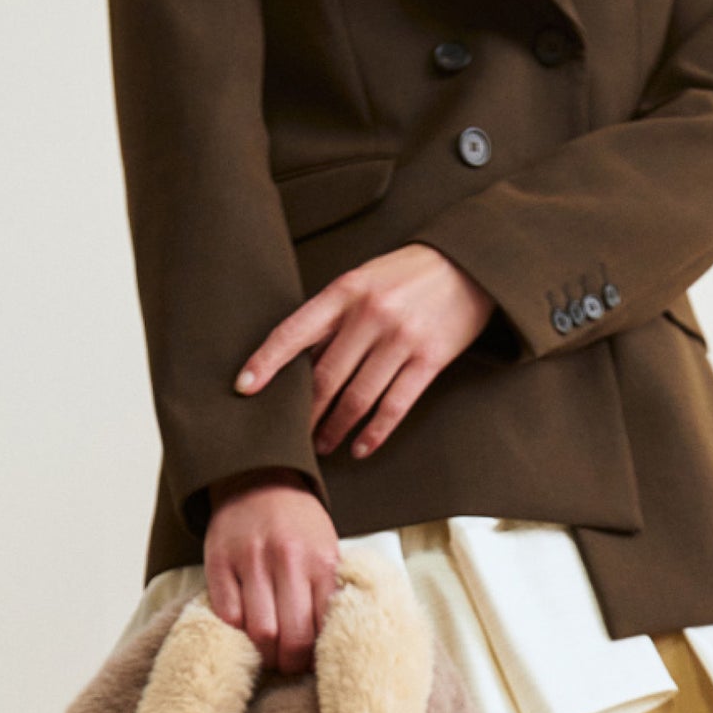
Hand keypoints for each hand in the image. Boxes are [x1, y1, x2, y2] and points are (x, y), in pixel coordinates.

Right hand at [202, 467, 338, 676]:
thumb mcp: (327, 551)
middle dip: (289, 663)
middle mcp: (287, 560)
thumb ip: (328, 593)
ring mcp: (250, 560)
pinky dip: (236, 631)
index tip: (312, 665)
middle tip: (287, 665)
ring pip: (258, 632)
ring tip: (267, 652)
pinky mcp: (219, 562)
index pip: (321, 631)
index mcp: (321, 562)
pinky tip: (244, 630)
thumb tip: (329, 647)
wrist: (260, 477)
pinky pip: (227, 614)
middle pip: (291, 639)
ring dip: (263, 654)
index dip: (315, 659)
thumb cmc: (299, 525)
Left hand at [236, 244, 495, 460]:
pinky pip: (393, 407)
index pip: (295, 332)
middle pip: (325, 377)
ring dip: (335, 429)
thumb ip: (335, 315)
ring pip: (356, 398)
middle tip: (292, 437)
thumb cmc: (407, 275)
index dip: (266, 362)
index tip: (244, 388)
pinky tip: (360, 448)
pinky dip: (373, 433)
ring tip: (323, 445)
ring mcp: (400, 339)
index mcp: (346, 291)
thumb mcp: (364, 280)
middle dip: (305, 413)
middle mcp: (370, 315)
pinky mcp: (428, 360)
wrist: (468, 264)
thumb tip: (299, 361)